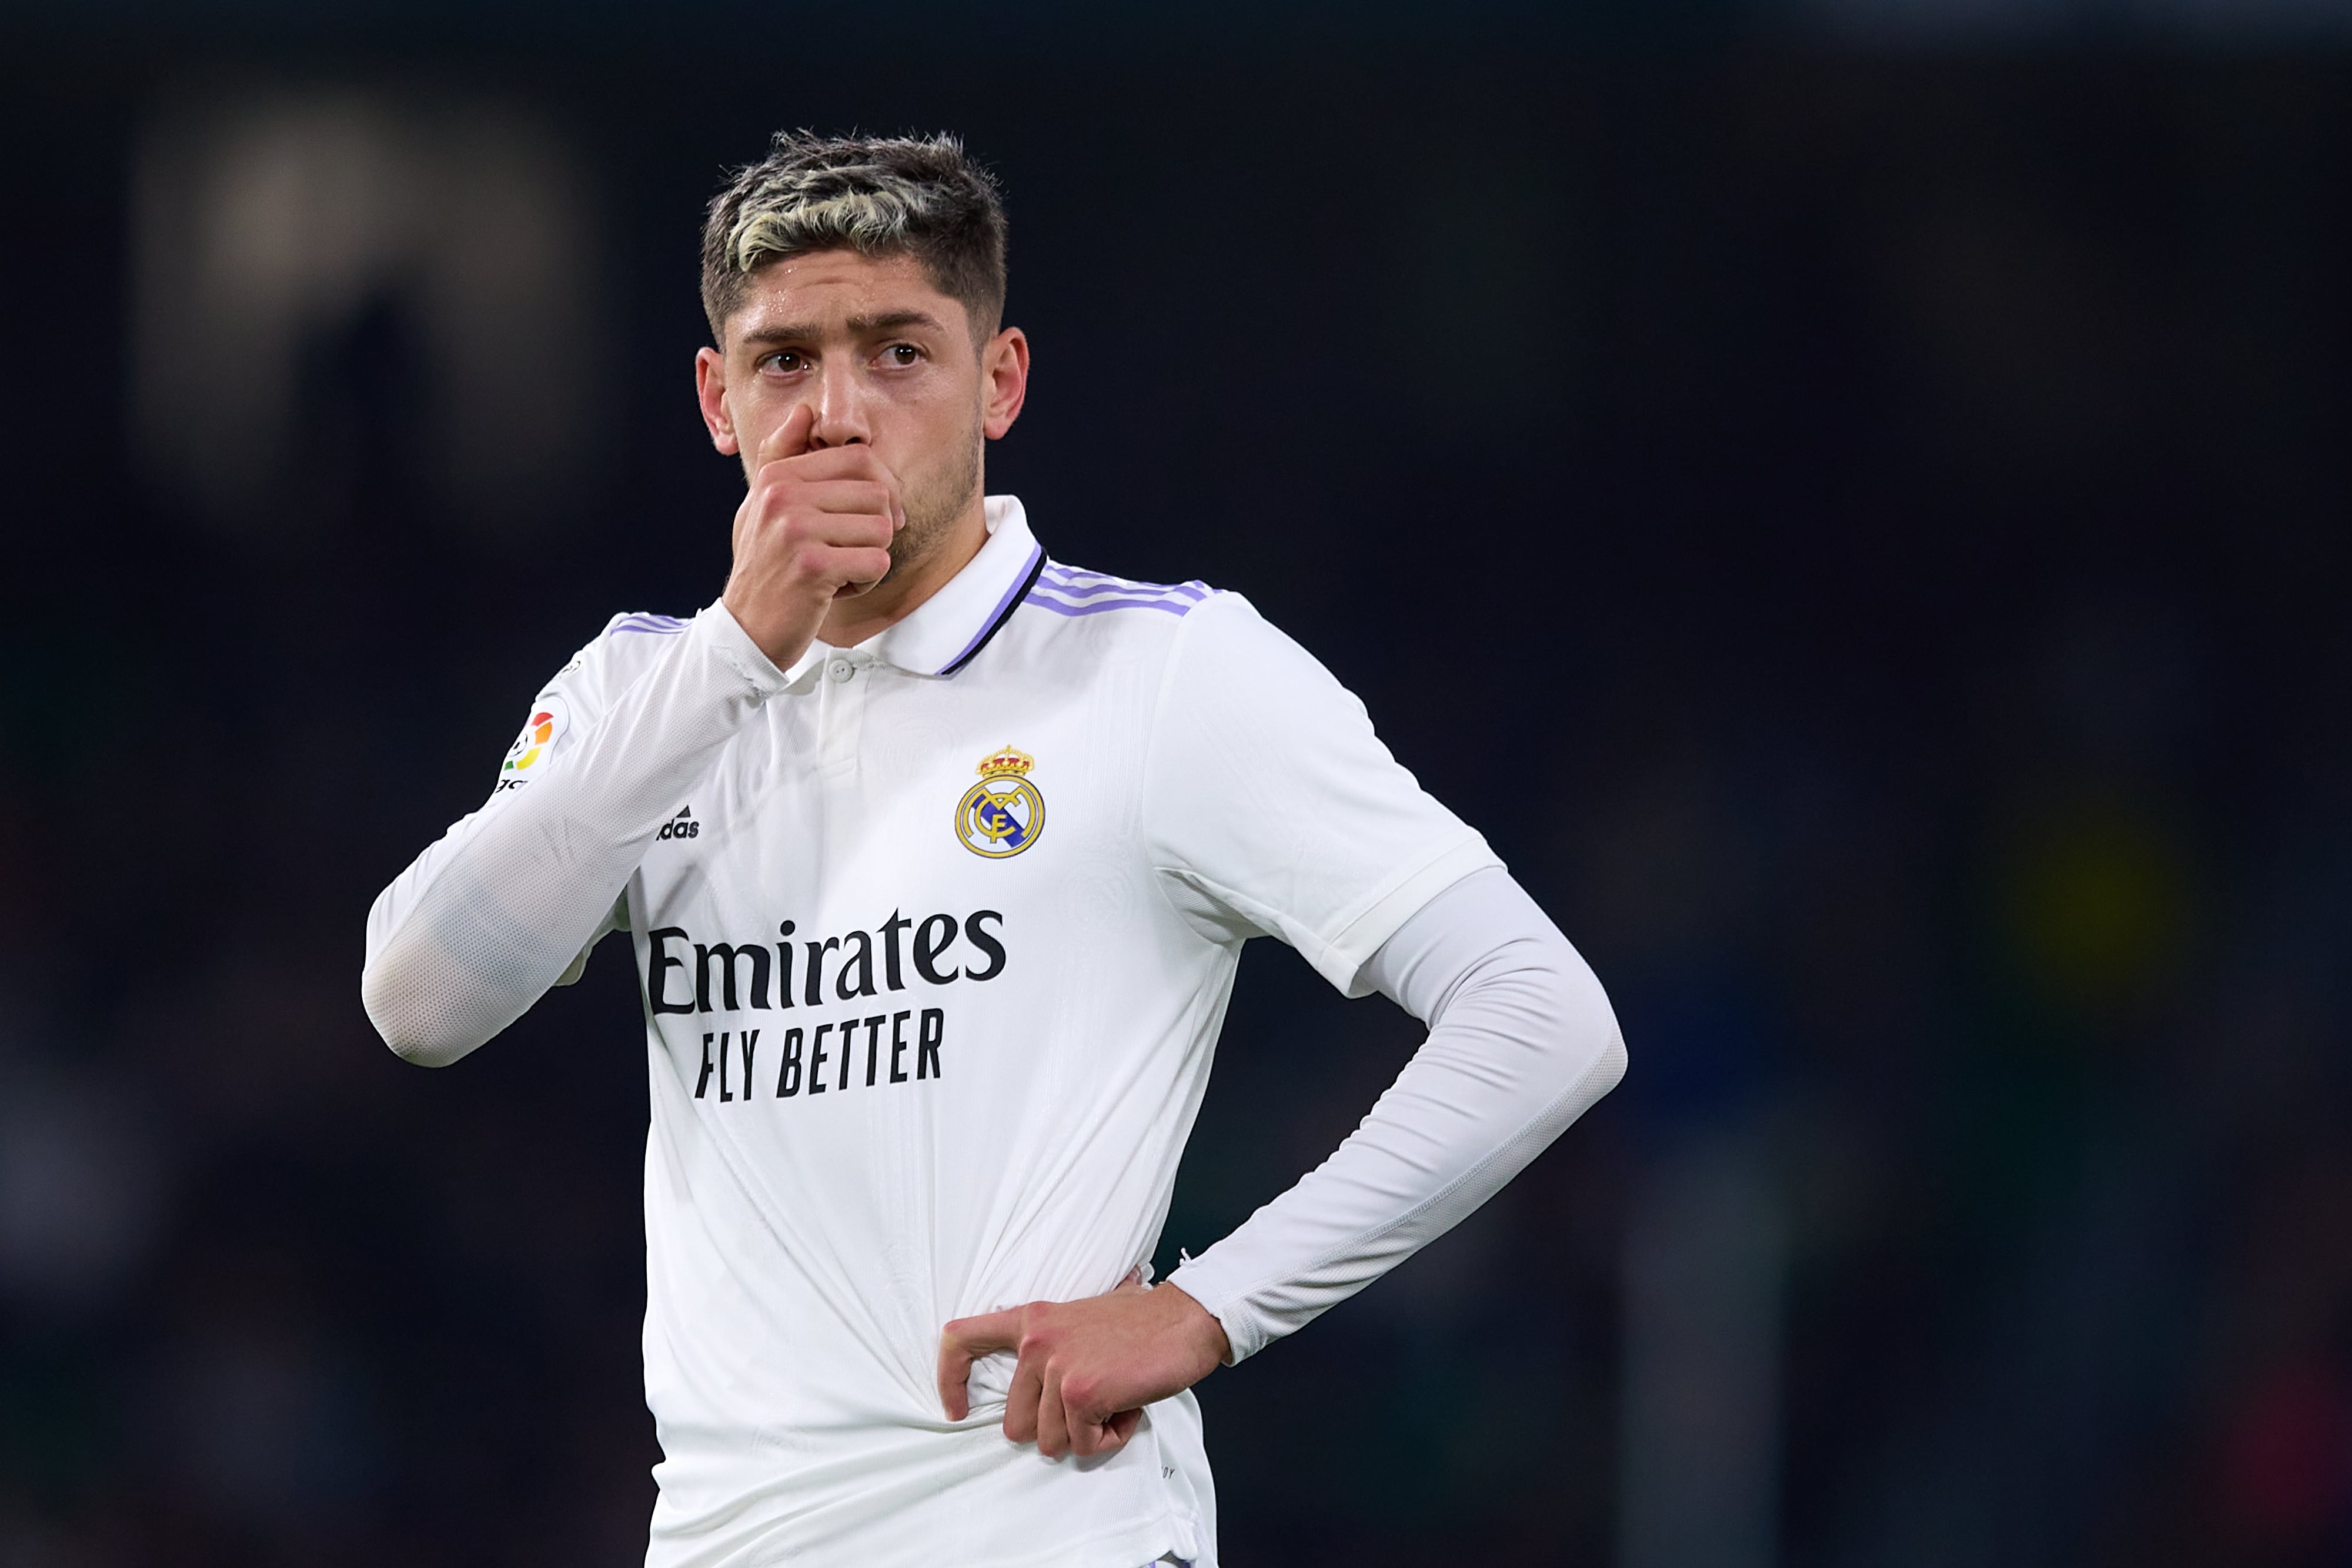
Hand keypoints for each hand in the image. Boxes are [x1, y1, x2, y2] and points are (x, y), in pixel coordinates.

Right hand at [720, 404, 904, 669]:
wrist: (746, 628)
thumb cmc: (764, 566)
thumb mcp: (762, 505)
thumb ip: (781, 456)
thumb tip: (804, 410)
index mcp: (779, 476)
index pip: (859, 458)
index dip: (882, 487)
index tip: (877, 516)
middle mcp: (784, 495)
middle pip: (878, 493)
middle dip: (881, 527)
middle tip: (857, 550)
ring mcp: (796, 530)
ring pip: (882, 529)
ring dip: (871, 558)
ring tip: (840, 571)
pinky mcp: (812, 567)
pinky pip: (877, 563)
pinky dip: (866, 582)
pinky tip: (836, 590)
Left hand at [937, 1271, 1230, 1459]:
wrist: (1186, 1318)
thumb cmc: (1141, 1323)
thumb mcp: (1079, 1320)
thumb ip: (1049, 1345)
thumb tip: (1034, 1391)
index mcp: (1031, 1320)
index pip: (961, 1339)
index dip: (950, 1380)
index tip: (958, 1410)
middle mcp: (1036, 1342)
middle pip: (1015, 1425)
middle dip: (1055, 1429)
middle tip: (1093, 1403)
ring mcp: (1056, 1368)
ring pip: (1051, 1442)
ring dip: (1087, 1433)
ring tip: (1115, 1400)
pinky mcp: (1080, 1393)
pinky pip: (1084, 1445)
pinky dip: (1109, 1438)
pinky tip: (1127, 1408)